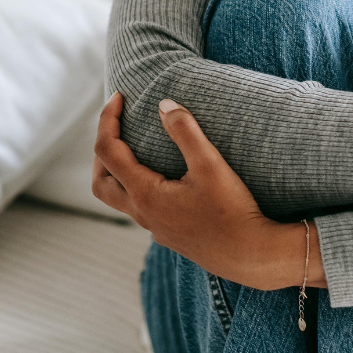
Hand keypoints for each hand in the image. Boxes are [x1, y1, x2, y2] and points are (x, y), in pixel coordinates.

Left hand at [92, 93, 324, 290]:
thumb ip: (185, 131)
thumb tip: (164, 104)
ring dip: (115, 170)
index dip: (107, 119)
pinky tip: (160, 176)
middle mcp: (143, 214)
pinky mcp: (169, 234)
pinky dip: (135, 185)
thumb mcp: (210, 164)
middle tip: (117, 124)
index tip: (119, 96)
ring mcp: (155, 227)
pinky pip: (138, 208)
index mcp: (145, 194)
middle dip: (101, 150)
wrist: (251, 256)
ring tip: (132, 147)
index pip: (107, 151)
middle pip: (100, 181)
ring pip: (117, 198)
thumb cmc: (231, 211)